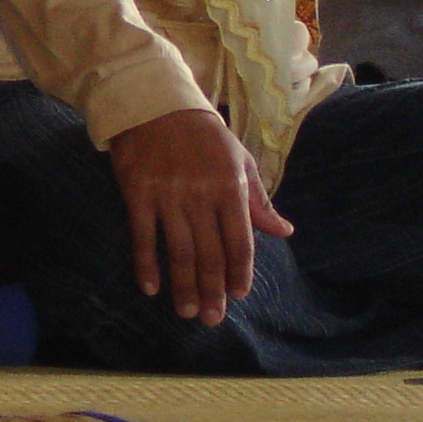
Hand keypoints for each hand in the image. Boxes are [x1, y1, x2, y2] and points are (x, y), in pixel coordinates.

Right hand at [105, 108, 293, 324]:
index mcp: (230, 186)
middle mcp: (200, 194)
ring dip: (183, 286)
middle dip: (213, 290)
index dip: (240, 272)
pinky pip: (143, 237)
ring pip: (178, 251)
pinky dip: (146, 265)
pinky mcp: (137, 193)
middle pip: (209, 253)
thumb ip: (259, 200)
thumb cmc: (203, 134)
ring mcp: (167, 195)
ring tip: (187, 312)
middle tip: (212, 319)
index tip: (238, 294)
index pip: (240, 241)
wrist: (154, 103)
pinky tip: (151, 288)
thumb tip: (285, 231)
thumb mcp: (239, 160)